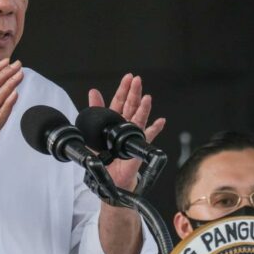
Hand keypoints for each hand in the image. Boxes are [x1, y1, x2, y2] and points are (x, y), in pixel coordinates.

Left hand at [88, 73, 165, 190]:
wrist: (109, 176)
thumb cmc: (105, 156)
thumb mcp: (94, 131)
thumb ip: (95, 110)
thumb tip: (93, 92)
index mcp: (115, 120)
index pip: (120, 101)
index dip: (124, 89)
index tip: (128, 78)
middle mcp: (126, 125)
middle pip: (131, 106)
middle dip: (134, 92)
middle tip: (137, 80)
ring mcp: (133, 135)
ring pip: (139, 118)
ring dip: (143, 108)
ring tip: (146, 98)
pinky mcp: (137, 146)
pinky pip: (148, 136)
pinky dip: (155, 128)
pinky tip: (160, 121)